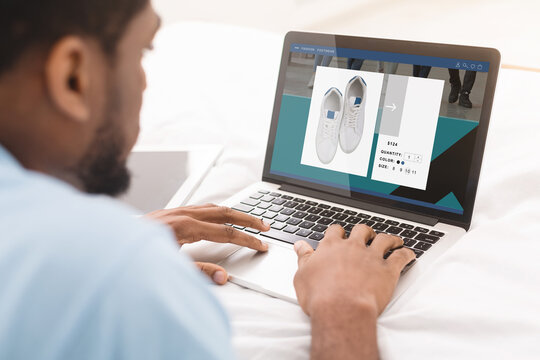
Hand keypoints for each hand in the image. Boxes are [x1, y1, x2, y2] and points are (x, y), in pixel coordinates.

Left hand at [146, 203, 270, 284]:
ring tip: (250, 219)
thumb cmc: (137, 255)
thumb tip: (222, 277)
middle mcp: (184, 214)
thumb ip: (198, 272)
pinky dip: (219, 210)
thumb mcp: (169, 267)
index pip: (226, 232)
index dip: (247, 239)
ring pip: (215, 207)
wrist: (112, 243)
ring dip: (235, 212)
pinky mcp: (173, 212)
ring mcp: (178, 211)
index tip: (261, 245)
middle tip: (265, 226)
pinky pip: (203, 207)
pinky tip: (222, 215)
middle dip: (248, 219)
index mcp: (186, 227)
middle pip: (226, 213)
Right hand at [293, 224, 414, 316]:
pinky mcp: (387, 270)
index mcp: (331, 247)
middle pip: (361, 230)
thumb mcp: (302, 275)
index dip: (338, 232)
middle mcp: (353, 247)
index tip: (339, 234)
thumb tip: (300, 246)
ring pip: (384, 239)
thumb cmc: (320, 296)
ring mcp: (371, 257)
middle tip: (367, 235)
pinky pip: (401, 256)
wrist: (341, 310)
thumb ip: (303, 257)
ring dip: (390, 238)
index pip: (335, 231)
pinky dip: (407, 254)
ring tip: (393, 240)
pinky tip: (409, 254)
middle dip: (365, 231)